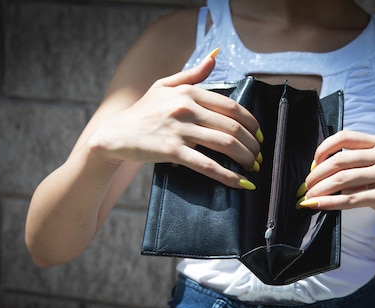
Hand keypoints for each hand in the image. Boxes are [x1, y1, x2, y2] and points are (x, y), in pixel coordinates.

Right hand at [87, 51, 262, 188]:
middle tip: (260, 156)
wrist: (114, 134)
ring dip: (246, 158)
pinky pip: (208, 165)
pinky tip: (241, 184)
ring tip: (254, 168)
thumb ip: (192, 74)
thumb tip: (215, 56)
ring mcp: (180, 130)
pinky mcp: (172, 151)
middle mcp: (187, 108)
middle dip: (253, 144)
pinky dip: (228, 176)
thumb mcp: (164, 85)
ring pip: (225, 145)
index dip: (252, 123)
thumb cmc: (143, 110)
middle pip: (233, 127)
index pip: (232, 107)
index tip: (260, 136)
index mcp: (189, 92)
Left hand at [300, 130, 374, 231]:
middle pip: (341, 160)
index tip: (313, 162)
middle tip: (305, 185)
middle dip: (317, 173)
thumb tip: (315, 170)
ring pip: (344, 179)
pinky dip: (331, 202)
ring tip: (308, 196)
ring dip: (320, 189)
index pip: (346, 137)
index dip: (325, 148)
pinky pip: (352, 198)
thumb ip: (353, 163)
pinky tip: (318, 205)